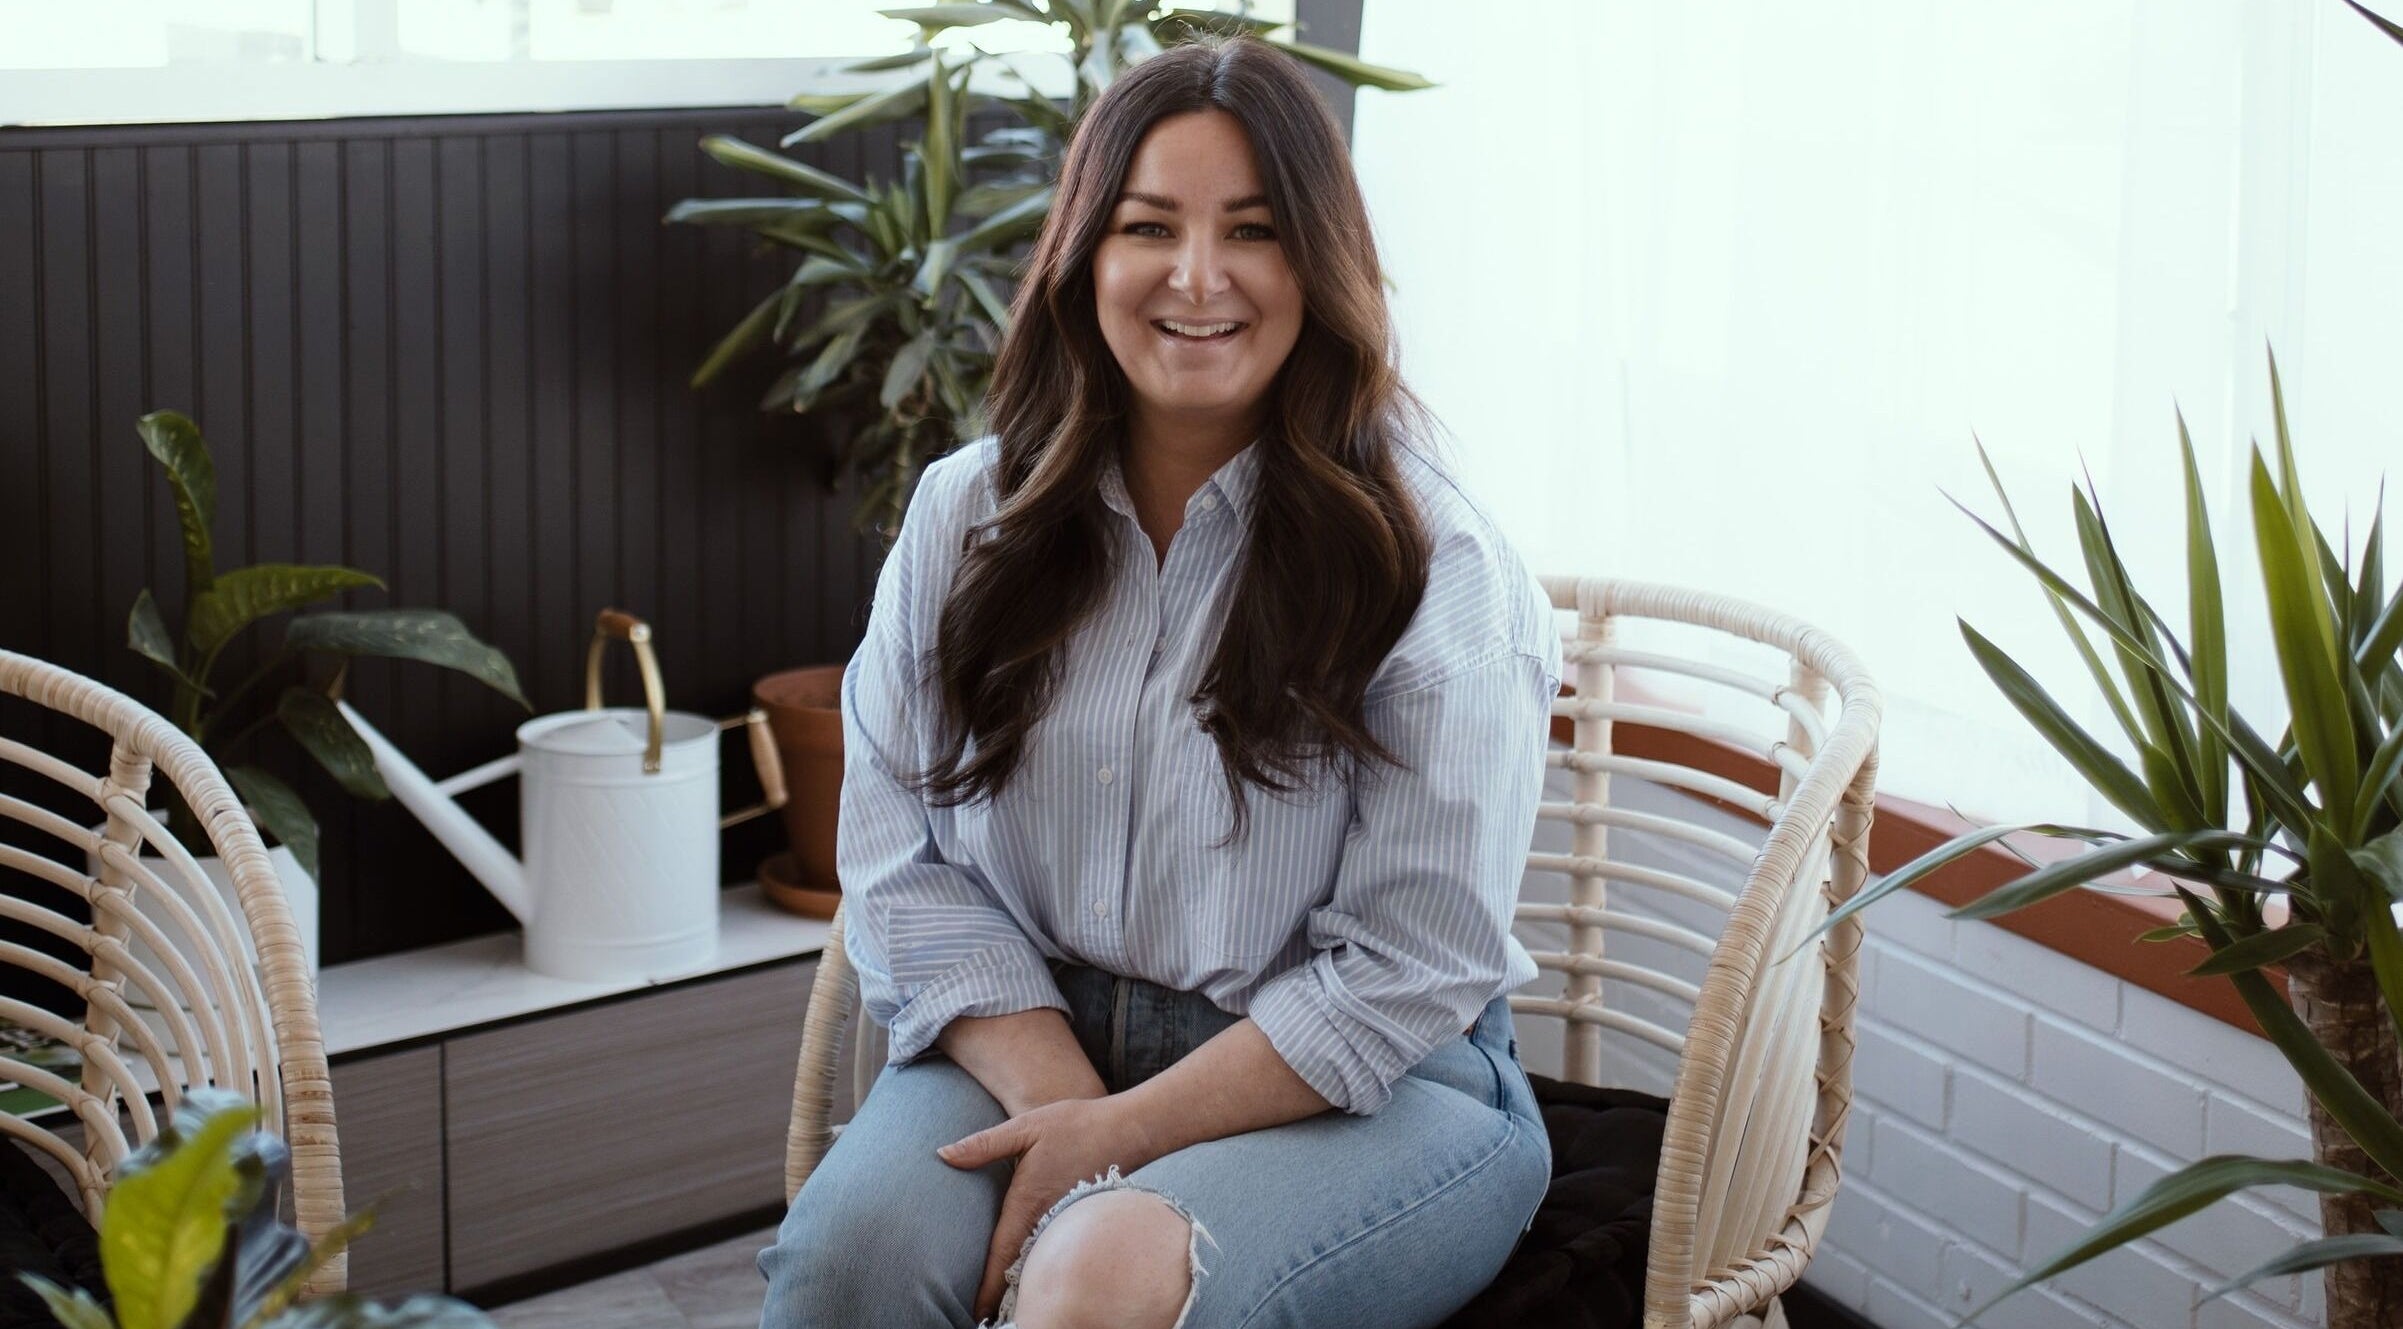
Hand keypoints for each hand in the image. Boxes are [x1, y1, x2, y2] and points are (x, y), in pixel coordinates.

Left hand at [937, 1094, 1165, 1322]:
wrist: (1131, 1129)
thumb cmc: (1075, 1126)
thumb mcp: (1025, 1128)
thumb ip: (983, 1145)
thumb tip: (943, 1154)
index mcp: (1028, 1203)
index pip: (1002, 1254)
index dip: (989, 1287)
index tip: (978, 1311)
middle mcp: (1048, 1220)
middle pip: (1021, 1268)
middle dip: (1004, 1294)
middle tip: (986, 1316)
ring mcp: (1068, 1222)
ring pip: (1041, 1262)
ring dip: (1024, 1283)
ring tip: (1005, 1307)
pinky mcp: (1081, 1219)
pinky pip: (1057, 1250)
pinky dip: (1043, 1265)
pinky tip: (1036, 1274)